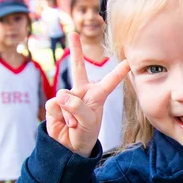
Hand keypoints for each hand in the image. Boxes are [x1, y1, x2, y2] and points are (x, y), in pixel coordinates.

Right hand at [46, 33, 129, 156]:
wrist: (69, 148)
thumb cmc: (85, 135)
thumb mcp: (87, 123)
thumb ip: (77, 107)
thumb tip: (61, 94)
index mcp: (97, 95)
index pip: (109, 81)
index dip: (118, 71)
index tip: (128, 60)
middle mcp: (82, 92)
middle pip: (77, 68)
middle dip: (75, 50)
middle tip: (74, 33)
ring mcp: (67, 97)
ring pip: (64, 97)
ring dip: (69, 114)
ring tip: (74, 125)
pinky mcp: (54, 104)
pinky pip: (54, 104)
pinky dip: (59, 116)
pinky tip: (64, 123)